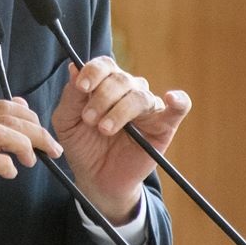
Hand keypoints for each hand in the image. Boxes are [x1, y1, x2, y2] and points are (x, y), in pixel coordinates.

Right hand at [0, 98, 62, 244]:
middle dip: (35, 131)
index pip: (0, 106)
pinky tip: (11, 173)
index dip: (28, 117)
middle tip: (50, 148)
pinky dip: (7, 165)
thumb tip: (20, 104)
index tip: (43, 132)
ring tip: (30, 160)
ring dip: (23, 146)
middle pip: (3, 118)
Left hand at [51, 56, 190, 224]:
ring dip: (120, 110)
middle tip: (89, 119)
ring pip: (139, 96)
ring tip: (105, 129)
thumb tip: (73, 67)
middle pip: (121, 79)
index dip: (94, 71)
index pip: (104, 65)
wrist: (96, 179)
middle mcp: (128, 90)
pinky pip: (179, 108)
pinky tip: (171, 98)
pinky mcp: (164, 126)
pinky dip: (178, 101)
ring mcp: (147, 107)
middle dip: (102, 98)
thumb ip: (70, 96)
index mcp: (105, 84)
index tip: (82, 87)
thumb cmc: (82, 146)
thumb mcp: (66, 122)